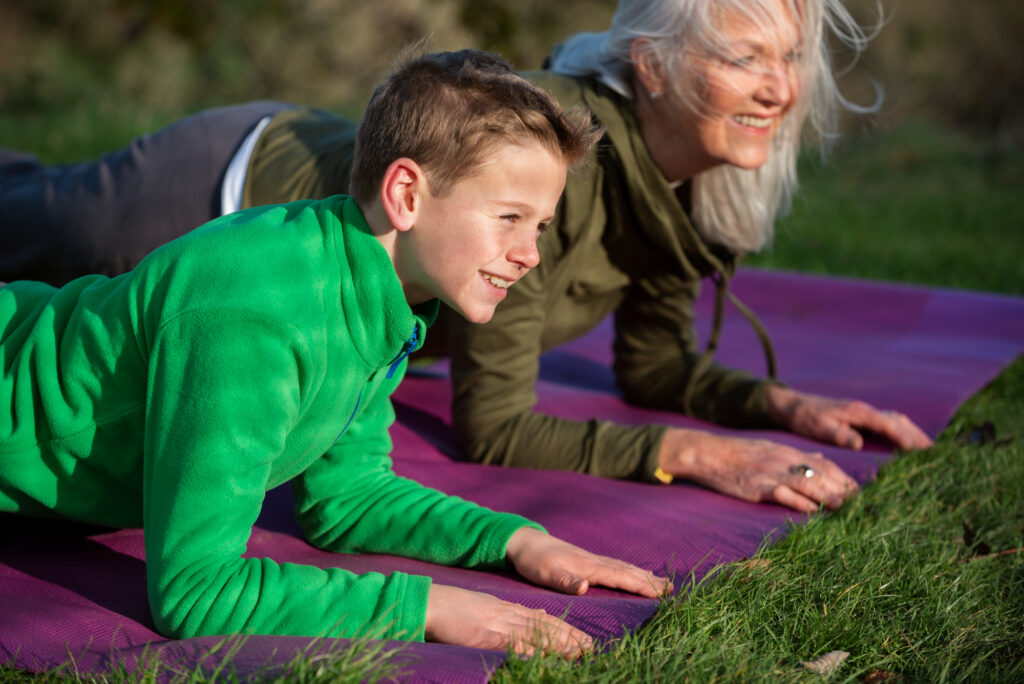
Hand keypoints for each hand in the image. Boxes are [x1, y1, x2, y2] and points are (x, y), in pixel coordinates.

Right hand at [424, 583, 591, 657]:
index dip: (566, 629)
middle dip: (570, 637)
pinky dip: (528, 651)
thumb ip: (511, 615)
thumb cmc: (454, 610)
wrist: (432, 603)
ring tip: (578, 653)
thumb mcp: (488, 609)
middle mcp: (508, 615)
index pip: (544, 619)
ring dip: (558, 644)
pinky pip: (510, 644)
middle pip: (545, 626)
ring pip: (534, 634)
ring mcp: (497, 624)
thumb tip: (535, 618)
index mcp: (508, 609)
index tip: (584, 639)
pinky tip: (542, 658)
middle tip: (591, 648)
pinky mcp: (485, 635)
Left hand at [505, 527, 671, 598]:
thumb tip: (585, 587)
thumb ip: (565, 581)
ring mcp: (593, 559)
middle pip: (628, 571)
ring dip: (645, 576)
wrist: (525, 541)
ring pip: (625, 567)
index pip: (620, 577)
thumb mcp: (545, 573)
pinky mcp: (588, 560)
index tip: (662, 594)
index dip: (641, 586)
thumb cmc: (534, 561)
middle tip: (673, 591)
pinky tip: (636, 573)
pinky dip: (631, 571)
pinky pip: (617, 566)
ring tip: (664, 583)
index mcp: (589, 566)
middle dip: (650, 581)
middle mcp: (595, 561)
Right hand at [658, 428, 857, 511]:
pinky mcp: (758, 486)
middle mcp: (785, 461)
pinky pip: (784, 494)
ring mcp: (772, 473)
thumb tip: (821, 460)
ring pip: (807, 484)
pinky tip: (813, 512)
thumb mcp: (771, 449)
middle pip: (822, 475)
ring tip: (846, 510)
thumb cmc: (739, 453)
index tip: (861, 492)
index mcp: (789, 452)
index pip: (825, 465)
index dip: (845, 479)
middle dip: (844, 490)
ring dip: (828, 498)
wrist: (709, 453)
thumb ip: (797, 456)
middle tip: (863, 506)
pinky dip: (800, 503)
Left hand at [765, 386, 933, 450]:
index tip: (920, 451)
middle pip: (898, 421)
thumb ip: (839, 435)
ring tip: (929, 448)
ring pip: (896, 419)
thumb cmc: (805, 419)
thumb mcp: (819, 428)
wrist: (794, 406)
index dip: (905, 438)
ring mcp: (864, 411)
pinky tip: (908, 438)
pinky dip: (902, 428)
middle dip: (917, 436)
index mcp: (857, 412)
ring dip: (912, 432)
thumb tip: (859, 443)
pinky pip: (888, 420)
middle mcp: (864, 409)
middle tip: (935, 453)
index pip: (887, 425)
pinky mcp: (861, 415)